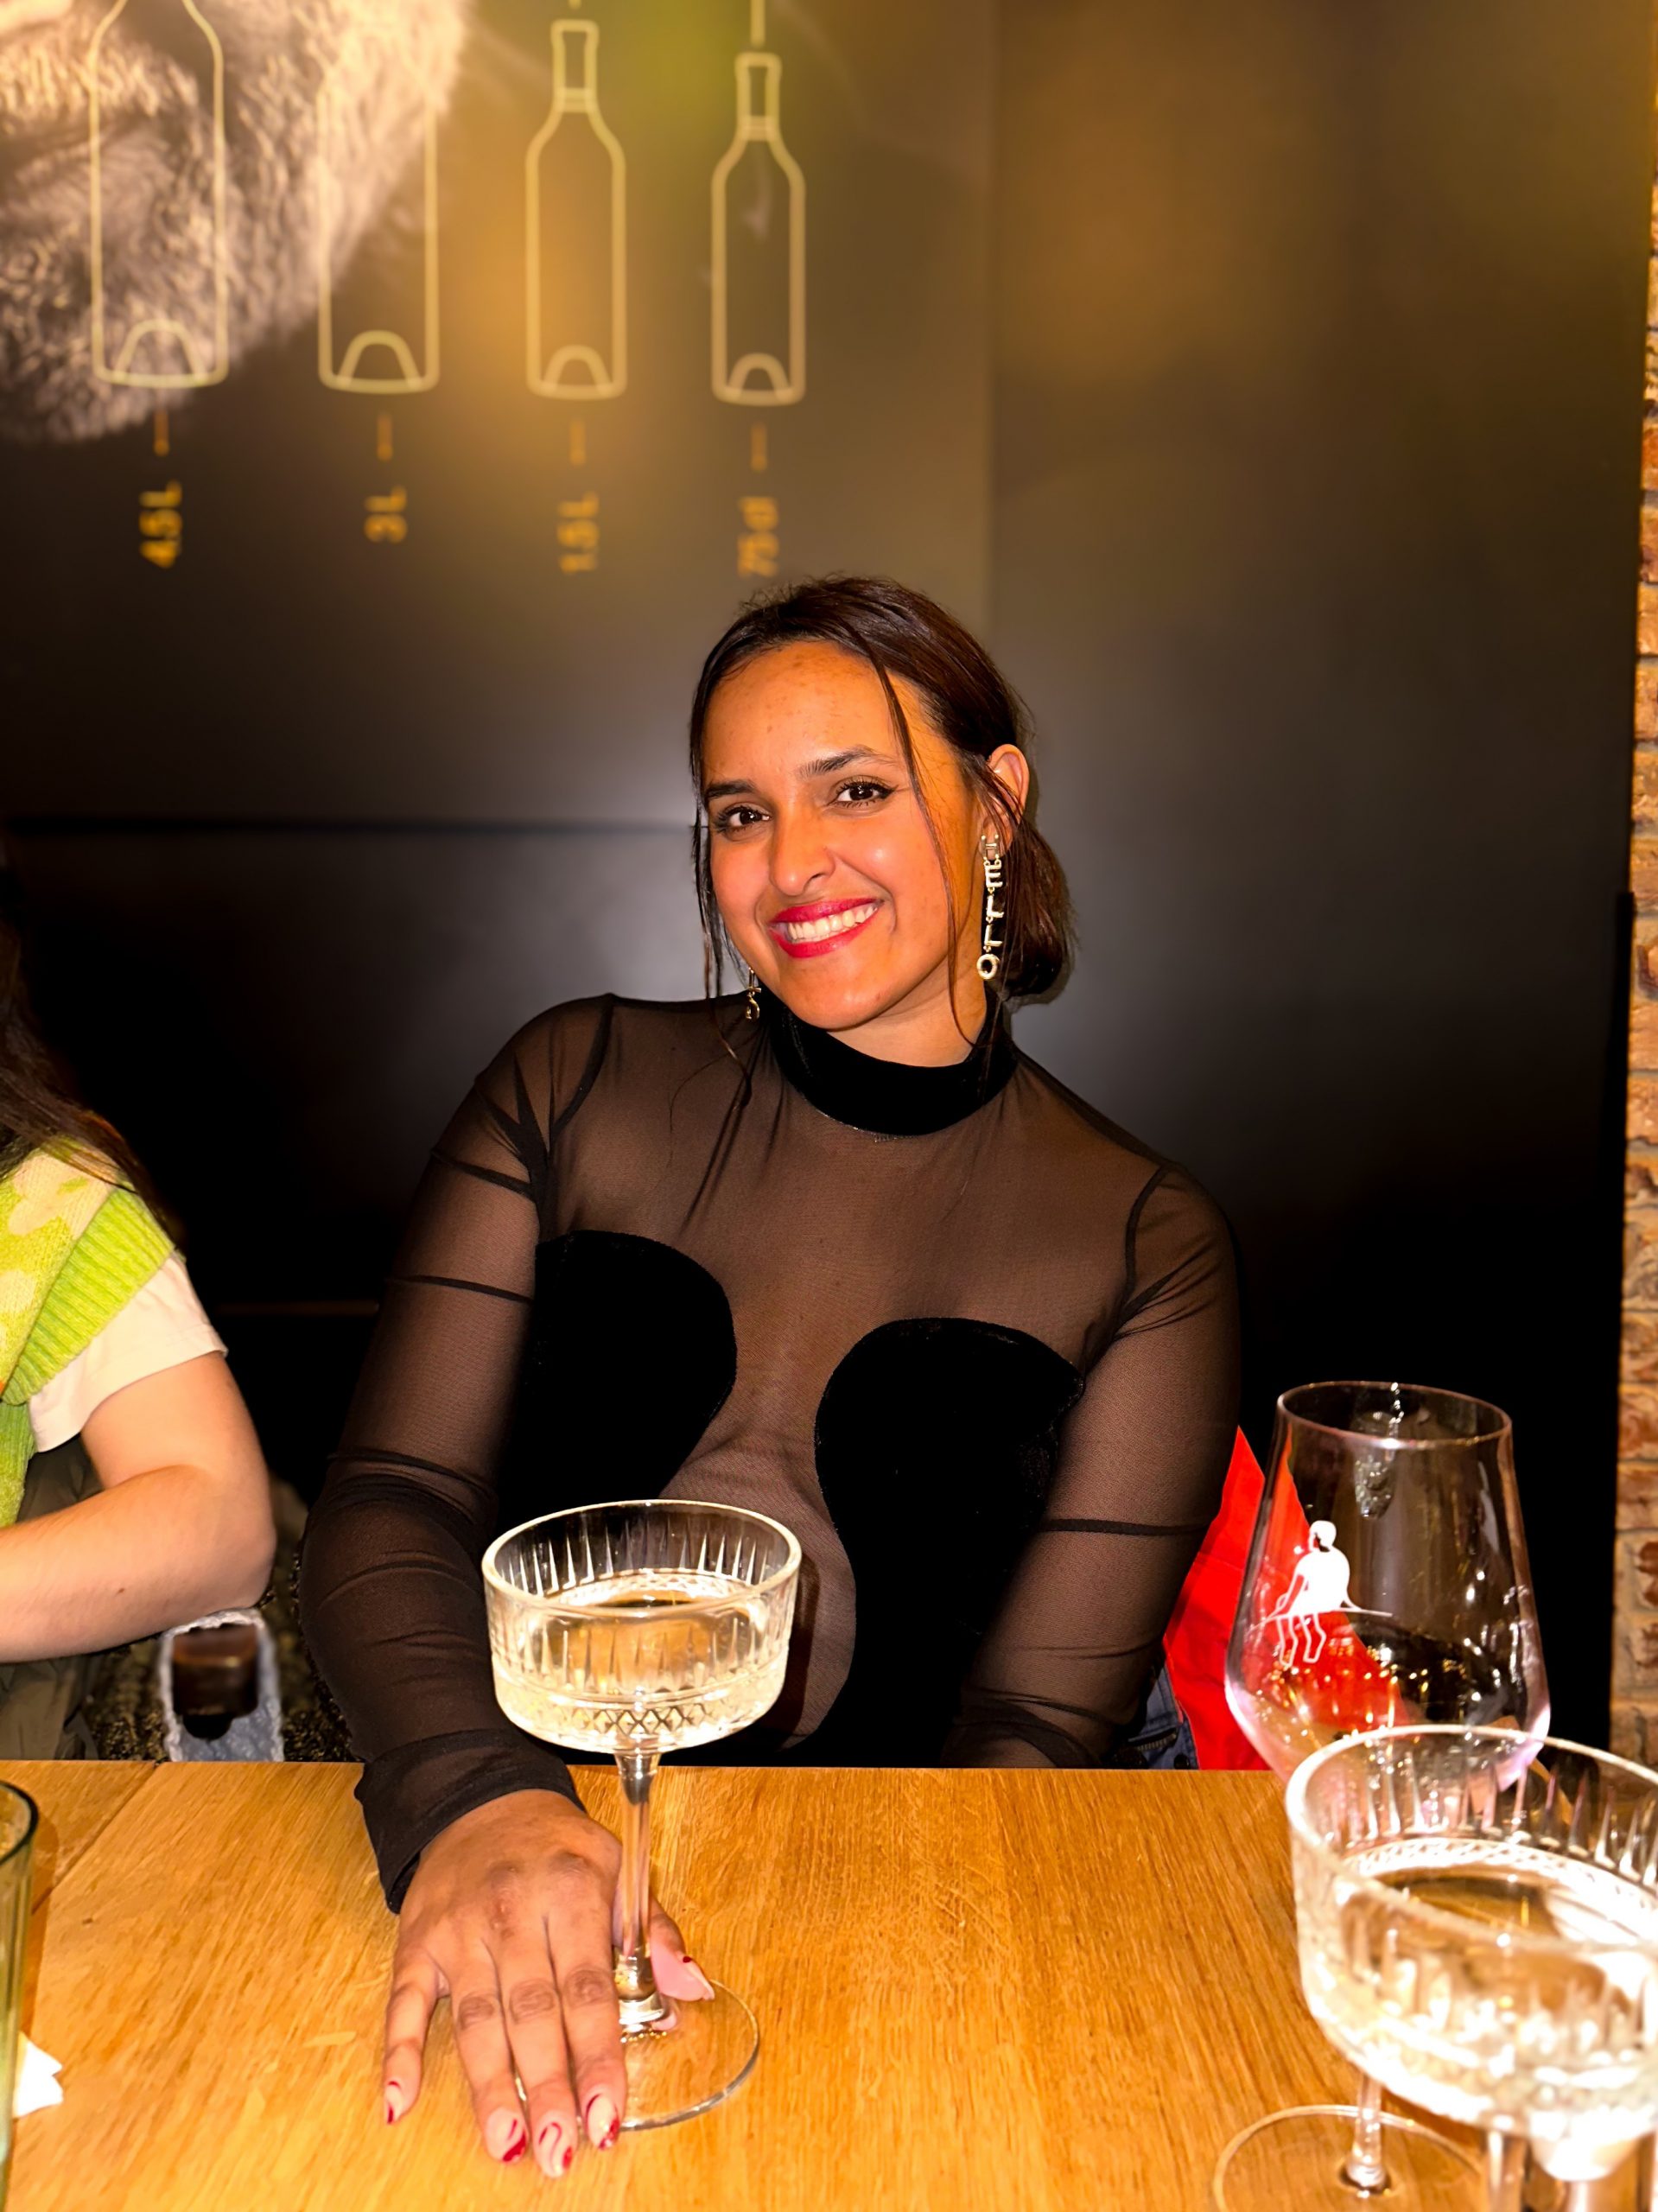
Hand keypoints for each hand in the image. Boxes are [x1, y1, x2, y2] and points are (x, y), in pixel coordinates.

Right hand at [382, 1788, 715, 2175]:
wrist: (481, 1800)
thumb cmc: (558, 1848)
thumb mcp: (618, 1869)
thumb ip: (653, 1933)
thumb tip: (691, 1988)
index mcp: (570, 1894)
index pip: (588, 1989)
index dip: (597, 2056)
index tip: (609, 2114)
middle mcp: (512, 1913)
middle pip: (531, 2013)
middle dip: (548, 2086)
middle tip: (561, 2147)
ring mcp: (460, 1931)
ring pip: (475, 2019)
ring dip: (489, 2086)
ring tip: (507, 2143)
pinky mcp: (417, 1943)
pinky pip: (404, 2004)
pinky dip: (399, 2055)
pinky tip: (398, 2105)